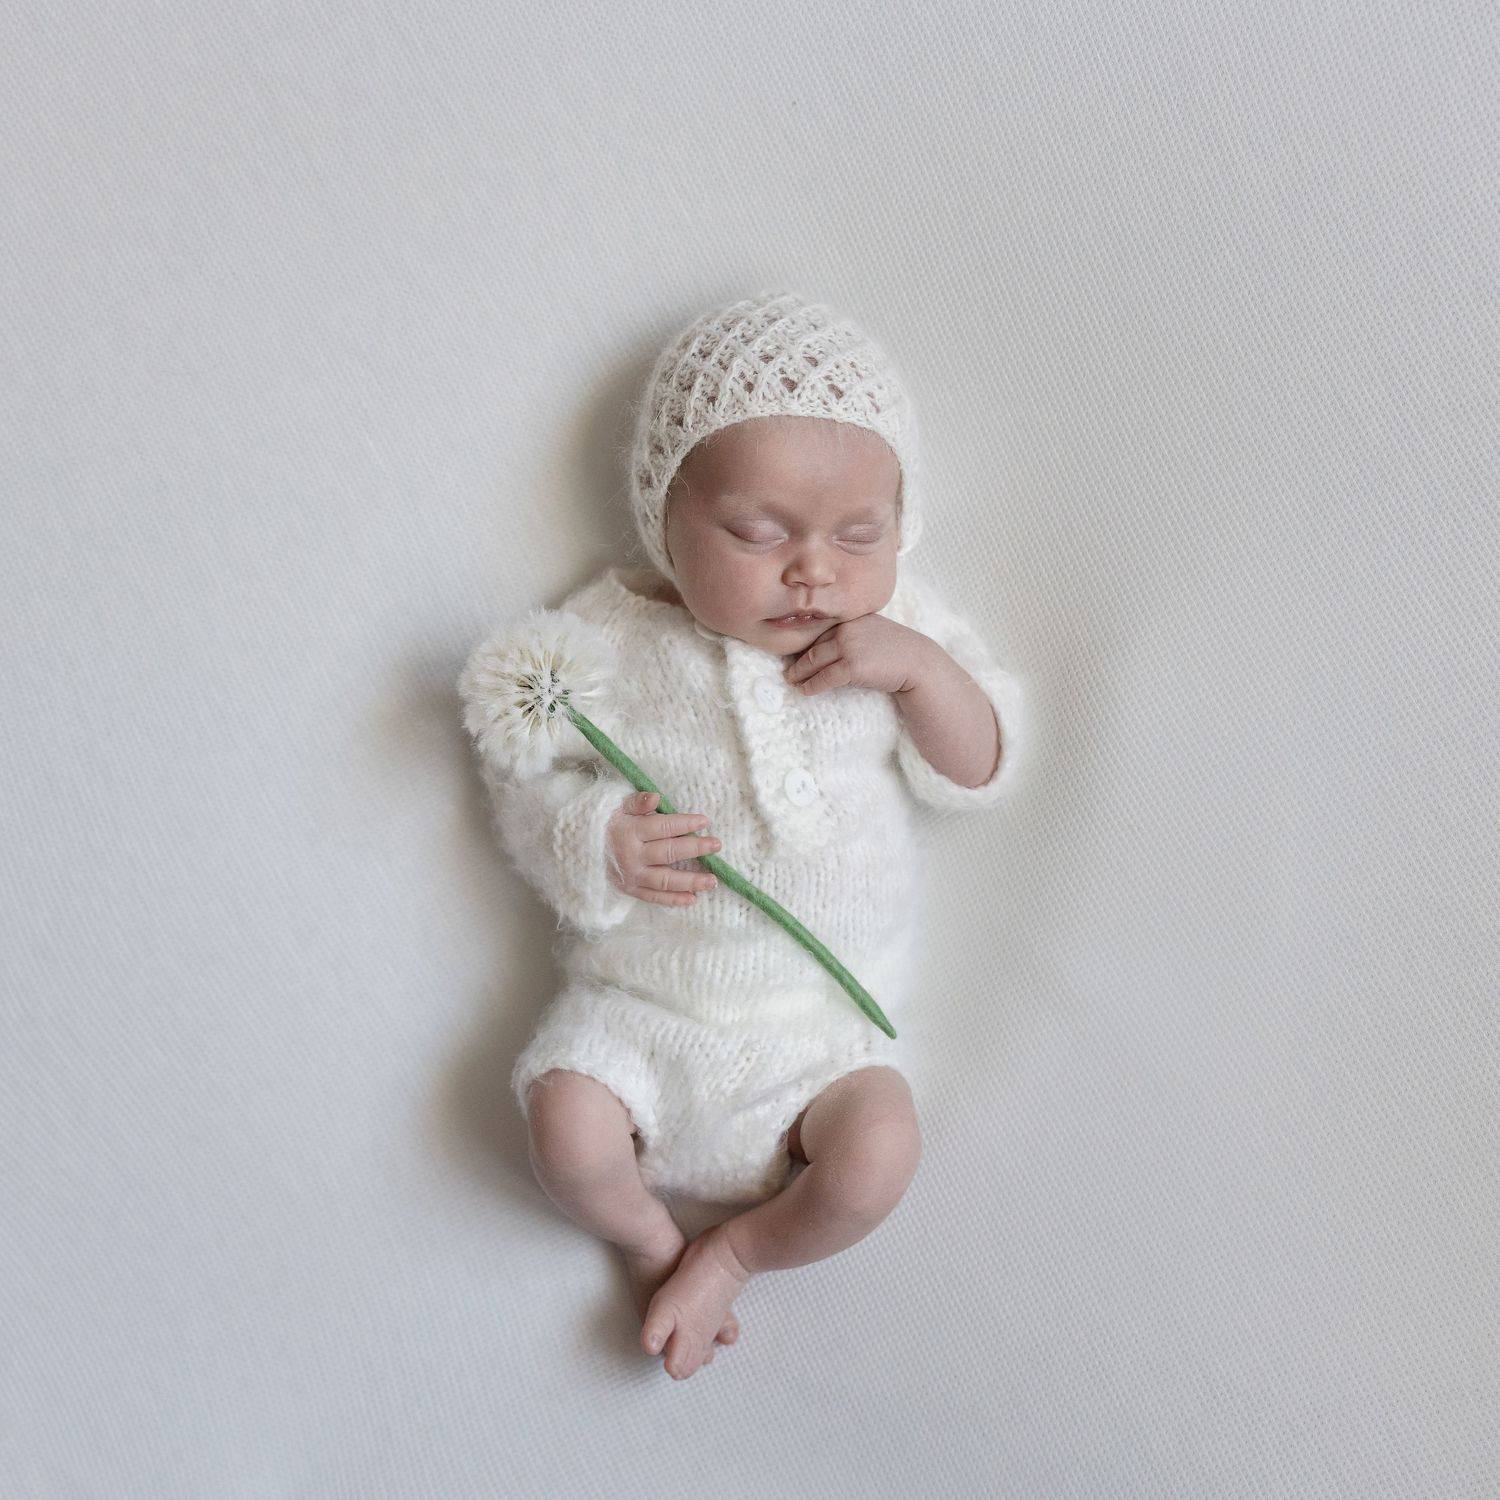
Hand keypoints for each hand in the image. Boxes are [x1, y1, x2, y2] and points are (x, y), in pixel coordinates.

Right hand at [605, 790, 721, 907]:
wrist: (575, 849)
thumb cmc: (604, 824)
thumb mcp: (616, 808)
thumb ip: (637, 802)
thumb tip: (656, 797)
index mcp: (629, 831)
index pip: (664, 827)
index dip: (685, 823)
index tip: (705, 820)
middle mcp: (631, 855)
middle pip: (669, 853)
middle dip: (695, 848)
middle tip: (717, 845)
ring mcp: (631, 876)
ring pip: (665, 880)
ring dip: (691, 881)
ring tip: (713, 881)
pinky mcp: (630, 890)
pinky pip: (654, 897)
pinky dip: (673, 900)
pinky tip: (693, 899)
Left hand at [781, 614, 934, 697]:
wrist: (917, 663)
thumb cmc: (896, 651)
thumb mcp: (872, 632)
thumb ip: (852, 633)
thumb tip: (829, 648)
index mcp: (850, 618)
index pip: (820, 632)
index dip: (806, 646)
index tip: (794, 656)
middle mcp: (846, 628)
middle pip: (813, 646)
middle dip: (798, 661)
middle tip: (787, 671)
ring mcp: (848, 646)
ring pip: (814, 662)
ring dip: (799, 674)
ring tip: (792, 681)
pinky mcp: (852, 666)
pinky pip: (824, 678)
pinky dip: (811, 686)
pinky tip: (804, 691)